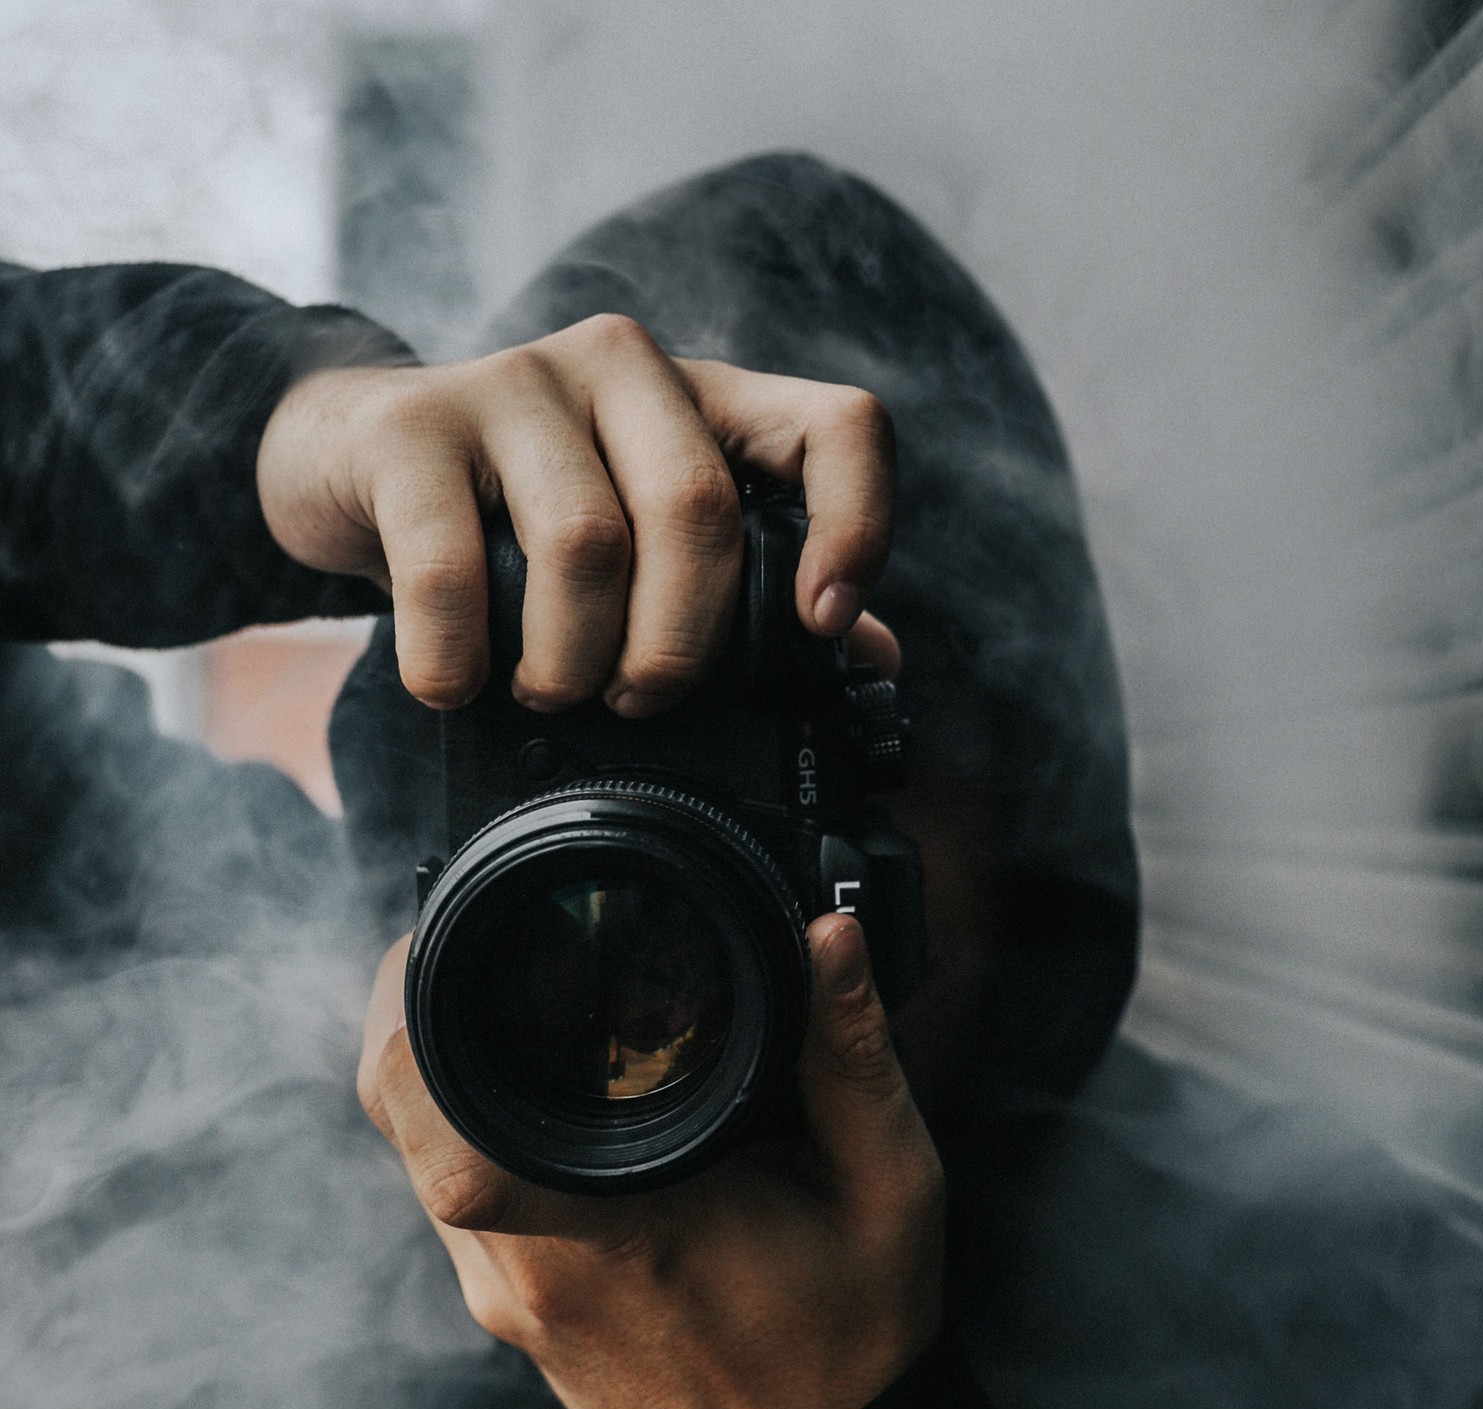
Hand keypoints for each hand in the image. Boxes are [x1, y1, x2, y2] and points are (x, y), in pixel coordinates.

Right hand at [257, 314, 898, 715]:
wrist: (347, 460)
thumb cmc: (516, 517)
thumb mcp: (644, 544)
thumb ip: (754, 591)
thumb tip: (871, 656)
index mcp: (706, 400)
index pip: (838, 427)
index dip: (855, 528)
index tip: (820, 624)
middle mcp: (623, 367)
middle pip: (699, 511)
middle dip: (676, 644)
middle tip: (636, 701)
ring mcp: (514, 380)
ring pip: (585, 544)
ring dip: (570, 659)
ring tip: (546, 690)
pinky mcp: (412, 425)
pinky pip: (453, 566)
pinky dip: (459, 656)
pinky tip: (454, 683)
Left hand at [356, 914, 944, 1408]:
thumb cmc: (852, 1342)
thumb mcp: (888, 1188)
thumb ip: (851, 1057)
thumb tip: (829, 937)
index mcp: (611, 1231)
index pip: (445, 1129)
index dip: (408, 1018)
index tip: (440, 939)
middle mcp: (530, 1271)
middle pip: (403, 1123)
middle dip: (415, 1012)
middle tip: (471, 934)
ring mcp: (509, 1303)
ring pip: (418, 1160)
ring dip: (438, 1072)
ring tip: (509, 997)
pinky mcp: (512, 1317)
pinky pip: (452, 1199)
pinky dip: (467, 1130)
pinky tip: (536, 1089)